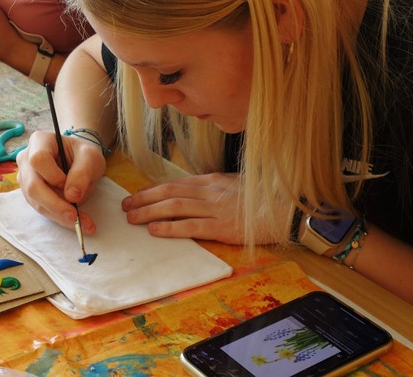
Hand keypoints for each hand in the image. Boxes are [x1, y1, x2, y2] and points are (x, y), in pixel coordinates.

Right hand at [16, 130, 106, 233]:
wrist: (80, 161)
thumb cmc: (83, 154)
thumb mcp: (91, 157)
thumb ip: (82, 172)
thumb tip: (71, 196)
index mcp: (39, 141)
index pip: (38, 159)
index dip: (53, 176)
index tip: (71, 185)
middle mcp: (26, 159)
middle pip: (33, 185)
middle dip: (55, 204)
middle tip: (76, 217)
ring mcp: (26, 178)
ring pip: (36, 201)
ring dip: (58, 215)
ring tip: (82, 223)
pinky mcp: (31, 194)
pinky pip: (41, 208)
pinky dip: (58, 217)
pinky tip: (76, 222)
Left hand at [121, 173, 262, 244]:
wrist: (286, 208)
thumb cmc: (263, 198)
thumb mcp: (235, 185)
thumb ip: (215, 188)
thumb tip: (196, 193)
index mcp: (212, 181)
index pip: (175, 183)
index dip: (153, 190)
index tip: (137, 195)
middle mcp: (209, 192)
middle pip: (169, 192)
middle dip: (144, 199)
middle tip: (125, 206)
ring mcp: (215, 209)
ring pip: (174, 206)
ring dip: (149, 212)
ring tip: (132, 218)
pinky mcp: (222, 227)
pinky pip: (191, 226)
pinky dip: (170, 227)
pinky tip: (154, 230)